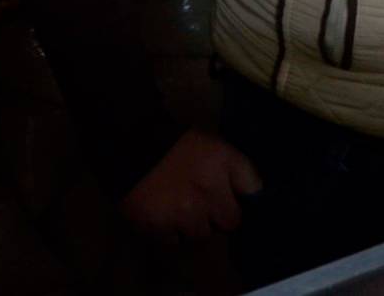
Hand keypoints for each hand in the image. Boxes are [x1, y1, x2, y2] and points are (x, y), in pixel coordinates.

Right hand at [122, 130, 262, 239]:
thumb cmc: (175, 142)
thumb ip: (237, 169)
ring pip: (201, 234)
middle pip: (229, 222)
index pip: (252, 191)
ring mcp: (183, 214)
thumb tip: (254, 193)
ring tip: (181, 209)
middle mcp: (207, 194)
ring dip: (195, 225)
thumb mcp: (213, 145)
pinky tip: (164, 214)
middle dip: (219, 216)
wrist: (130, 145)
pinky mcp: (158, 227)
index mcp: (223, 166)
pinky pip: (174, 240)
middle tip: (205, 205)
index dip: (244, 197)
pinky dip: (171, 232)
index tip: (235, 198)